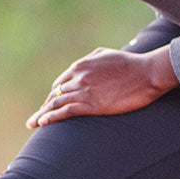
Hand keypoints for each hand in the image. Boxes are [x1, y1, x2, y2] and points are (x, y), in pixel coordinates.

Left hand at [25, 47, 177, 127]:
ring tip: (32, 123)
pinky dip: (52, 117)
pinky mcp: (92, 104)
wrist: (147, 73)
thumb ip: (90, 59)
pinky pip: (65, 111)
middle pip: (55, 94)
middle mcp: (78, 77)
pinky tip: (43, 123)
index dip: (53, 95)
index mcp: (80, 66)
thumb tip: (84, 64)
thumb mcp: (106, 54)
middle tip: (34, 118)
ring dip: (42, 114)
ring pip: (56, 103)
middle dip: (44, 106)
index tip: (49, 105)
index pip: (60, 83)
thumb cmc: (131, 64)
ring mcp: (84, 91)